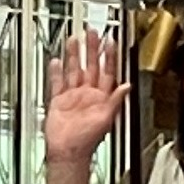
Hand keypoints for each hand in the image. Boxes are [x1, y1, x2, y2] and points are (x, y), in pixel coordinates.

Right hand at [43, 30, 129, 165]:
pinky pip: (58, 83)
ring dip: (75, 56)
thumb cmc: (88, 140)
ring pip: (74, 71)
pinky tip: (56, 61)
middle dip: (92, 49)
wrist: (69, 150)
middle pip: (91, 66)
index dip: (109, 56)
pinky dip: (56, 72)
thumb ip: (116, 100)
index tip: (110, 41)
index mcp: (102, 97)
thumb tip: (127, 86)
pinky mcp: (59, 101)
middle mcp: (88, 94)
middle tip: (92, 33)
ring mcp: (73, 96)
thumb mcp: (107, 118)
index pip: (108, 71)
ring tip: (74, 40)